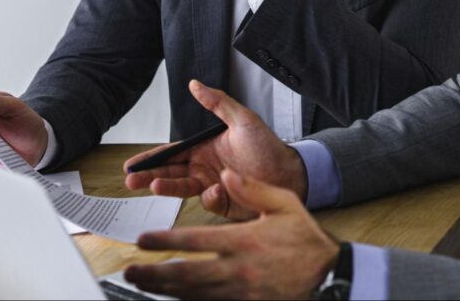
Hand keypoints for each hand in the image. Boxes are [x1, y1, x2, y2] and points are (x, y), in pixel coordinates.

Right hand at [123, 80, 307, 219]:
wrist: (291, 173)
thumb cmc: (268, 146)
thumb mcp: (242, 119)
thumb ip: (217, 102)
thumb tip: (194, 84)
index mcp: (205, 148)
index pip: (172, 152)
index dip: (152, 158)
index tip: (133, 163)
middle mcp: (204, 168)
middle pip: (170, 172)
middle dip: (149, 176)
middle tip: (131, 180)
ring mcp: (212, 186)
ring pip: (182, 188)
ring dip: (167, 188)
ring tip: (153, 186)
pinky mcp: (223, 204)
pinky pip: (208, 202)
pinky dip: (208, 197)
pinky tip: (215, 190)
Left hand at [125, 169, 339, 299]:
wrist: (329, 276)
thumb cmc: (306, 241)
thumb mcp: (283, 204)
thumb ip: (252, 188)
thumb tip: (226, 172)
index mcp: (244, 241)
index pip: (195, 241)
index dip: (166, 240)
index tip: (144, 240)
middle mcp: (237, 269)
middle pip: (186, 274)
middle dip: (154, 273)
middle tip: (131, 270)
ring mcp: (240, 292)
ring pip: (192, 294)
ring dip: (164, 289)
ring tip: (141, 284)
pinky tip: (173, 297)